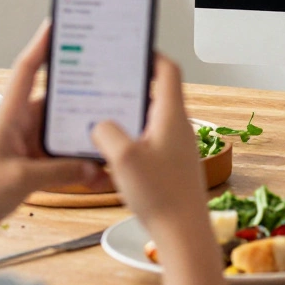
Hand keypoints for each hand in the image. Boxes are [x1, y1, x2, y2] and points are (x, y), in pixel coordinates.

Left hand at [0, 24, 102, 226]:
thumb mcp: (19, 179)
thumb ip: (60, 171)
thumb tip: (93, 166)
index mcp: (9, 114)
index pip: (27, 68)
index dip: (43, 43)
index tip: (60, 22)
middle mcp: (18, 123)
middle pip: (56, 99)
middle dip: (82, 91)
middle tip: (110, 81)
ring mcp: (24, 143)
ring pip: (61, 129)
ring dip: (81, 132)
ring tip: (110, 129)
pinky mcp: (28, 163)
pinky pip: (59, 154)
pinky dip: (76, 159)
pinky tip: (95, 166)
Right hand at [91, 56, 205, 233]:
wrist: (184, 235)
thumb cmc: (162, 197)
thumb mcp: (122, 158)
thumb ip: (106, 132)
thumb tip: (100, 124)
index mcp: (172, 116)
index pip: (168, 70)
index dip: (150, 55)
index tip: (131, 50)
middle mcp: (179, 128)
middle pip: (157, 94)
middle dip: (131, 88)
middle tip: (106, 84)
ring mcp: (177, 148)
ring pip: (150, 120)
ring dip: (128, 118)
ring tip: (101, 120)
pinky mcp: (171, 166)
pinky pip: (149, 143)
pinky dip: (130, 142)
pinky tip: (110, 155)